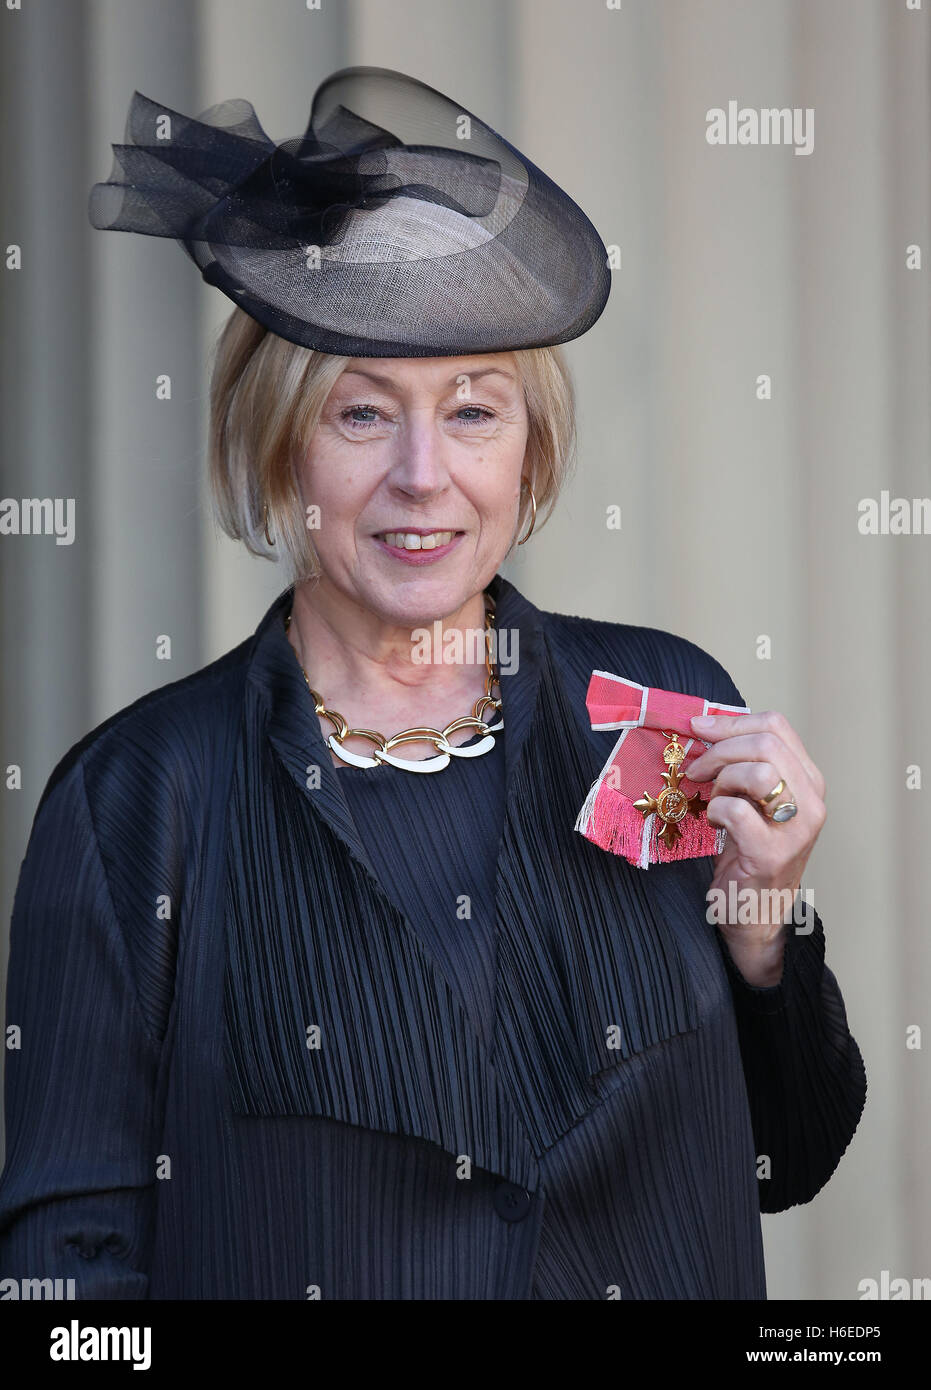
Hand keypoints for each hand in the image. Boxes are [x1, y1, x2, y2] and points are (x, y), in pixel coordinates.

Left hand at [683, 710, 826, 983]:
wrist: (754, 915)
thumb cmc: (747, 854)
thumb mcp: (753, 800)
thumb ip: (742, 764)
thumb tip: (703, 724)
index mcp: (808, 780)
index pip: (776, 726)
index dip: (731, 721)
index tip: (698, 728)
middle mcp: (812, 801)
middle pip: (765, 742)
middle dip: (719, 749)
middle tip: (696, 770)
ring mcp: (797, 829)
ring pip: (758, 772)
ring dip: (722, 780)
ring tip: (713, 800)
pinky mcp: (772, 854)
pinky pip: (736, 810)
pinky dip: (715, 811)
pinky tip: (715, 824)